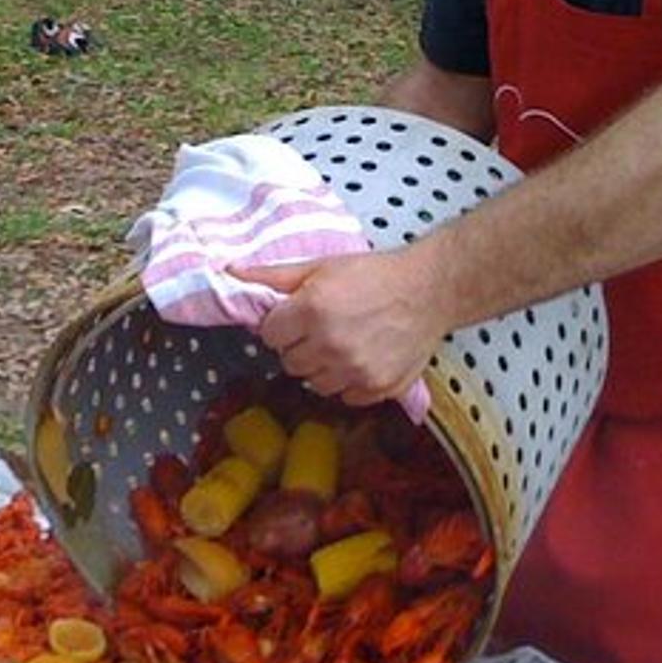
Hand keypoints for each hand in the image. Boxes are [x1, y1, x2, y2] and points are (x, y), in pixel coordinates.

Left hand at [238, 249, 446, 405]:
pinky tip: (363, 358)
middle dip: (300, 346)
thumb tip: (231, 272)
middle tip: (324, 327)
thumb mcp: (321, 266)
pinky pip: (344, 397)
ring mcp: (354, 370)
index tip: (299, 317)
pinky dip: (349, 382)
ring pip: (313, 384)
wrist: (430, 290)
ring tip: (344, 343)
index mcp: (311, 310)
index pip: (269, 336)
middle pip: (289, 363)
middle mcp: (330, 344)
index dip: (282, 325)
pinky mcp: (376, 389)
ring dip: (323, 367)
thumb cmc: (376, 274)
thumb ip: (274, 275)